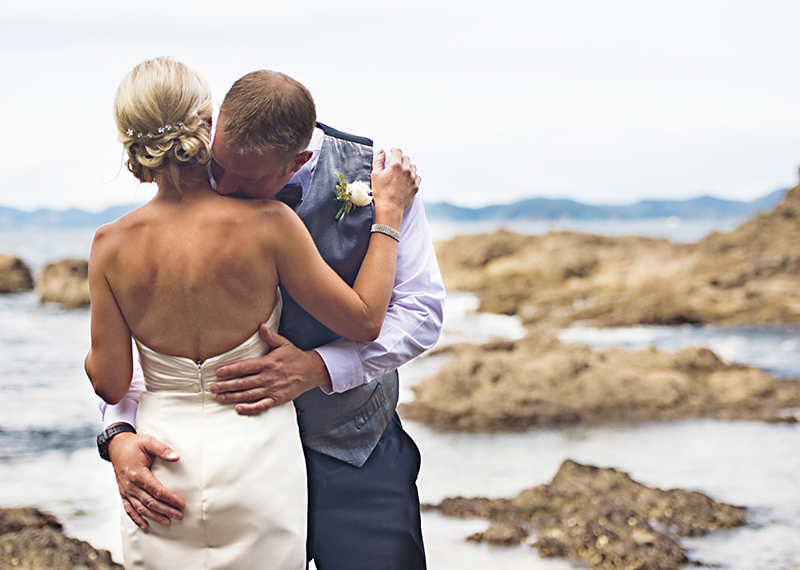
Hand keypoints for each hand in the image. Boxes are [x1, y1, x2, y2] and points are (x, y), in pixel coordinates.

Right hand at [108, 431, 184, 529]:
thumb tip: (176, 457)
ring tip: (168, 523)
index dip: (170, 499)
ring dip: (154, 517)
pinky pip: (128, 509)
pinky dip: (136, 519)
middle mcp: (130, 485)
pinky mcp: (123, 493)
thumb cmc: (134, 444)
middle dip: (166, 510)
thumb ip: (163, 450)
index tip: (181, 504)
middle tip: (179, 516)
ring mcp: (126, 491)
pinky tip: (145, 526)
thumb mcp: (148, 442)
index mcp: (138, 474)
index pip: (157, 491)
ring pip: (140, 509)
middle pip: (150, 503)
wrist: (116, 446)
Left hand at [211, 325, 330, 413]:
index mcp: (268, 363)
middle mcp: (268, 378)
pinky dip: (249, 408)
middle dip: (225, 385)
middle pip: (242, 383)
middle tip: (212, 388)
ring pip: (248, 395)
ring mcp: (272, 390)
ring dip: (232, 397)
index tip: (218, 372)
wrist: (311, 371)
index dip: (230, 370)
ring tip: (220, 397)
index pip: (244, 367)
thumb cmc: (295, 357)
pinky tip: (238, 408)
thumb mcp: (283, 344)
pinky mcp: (277, 399)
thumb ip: (270, 336)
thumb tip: (260, 326)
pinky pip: (261, 405)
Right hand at [371, 147, 419, 217]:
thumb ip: (379, 160)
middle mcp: (406, 170)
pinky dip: (413, 176)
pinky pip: (417, 177)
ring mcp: (412, 178)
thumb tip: (382, 151)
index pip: (398, 151)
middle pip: (406, 158)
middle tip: (396, 162)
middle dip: (401, 158)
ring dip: (408, 166)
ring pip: (413, 167)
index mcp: (396, 165)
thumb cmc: (380, 192)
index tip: (392, 151)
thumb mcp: (375, 174)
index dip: (394, 150)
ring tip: (403, 170)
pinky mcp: (415, 186)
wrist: (389, 207)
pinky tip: (408, 178)